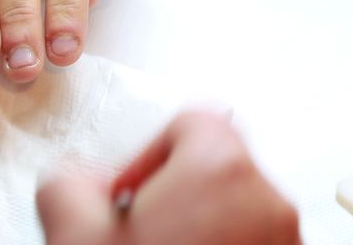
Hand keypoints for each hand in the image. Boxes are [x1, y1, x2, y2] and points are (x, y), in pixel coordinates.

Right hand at [37, 111, 300, 244]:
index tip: (127, 195)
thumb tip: (76, 178)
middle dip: (173, 197)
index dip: (147, 154)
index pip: (191, 121)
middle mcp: (267, 200)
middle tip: (138, 236)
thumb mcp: (75, 237)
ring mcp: (285, 241)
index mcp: (220, 168)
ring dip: (198, 231)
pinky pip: (253, 244)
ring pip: (237, 212)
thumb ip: (68, 183)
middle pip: (217, 167)